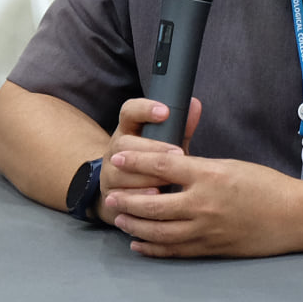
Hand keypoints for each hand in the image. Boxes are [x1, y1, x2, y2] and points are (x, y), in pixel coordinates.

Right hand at [95, 97, 202, 227]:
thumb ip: (179, 128)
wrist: (129, 194)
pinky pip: (120, 196)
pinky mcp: (109, 196)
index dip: (145, 109)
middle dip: (152, 148)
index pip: (129, 111)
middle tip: (178, 153)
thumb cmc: (154, 163)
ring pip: (120, 171)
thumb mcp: (166, 144)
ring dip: (148, 176)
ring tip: (170, 179)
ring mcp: (109, 173)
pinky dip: (139, 196)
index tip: (165, 112)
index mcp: (129, 130)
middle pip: (124, 143)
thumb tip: (194, 105)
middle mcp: (115, 150)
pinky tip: (156, 196)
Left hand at [104, 149, 302, 257]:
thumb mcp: (231, 166)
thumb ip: (200, 169)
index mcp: (209, 175)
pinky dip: (151, 247)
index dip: (135, 162)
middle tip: (111, 195)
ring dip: (133, 225)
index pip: (161, 165)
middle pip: (151, 203)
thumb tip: (171, 168)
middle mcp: (202, 203)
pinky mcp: (209, 248)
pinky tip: (139, 244)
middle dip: (126, 199)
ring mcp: (204, 229)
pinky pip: (171, 250)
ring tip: (120, 218)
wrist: (294, 216)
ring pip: (156, 230)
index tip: (118, 158)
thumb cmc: (268, 187)